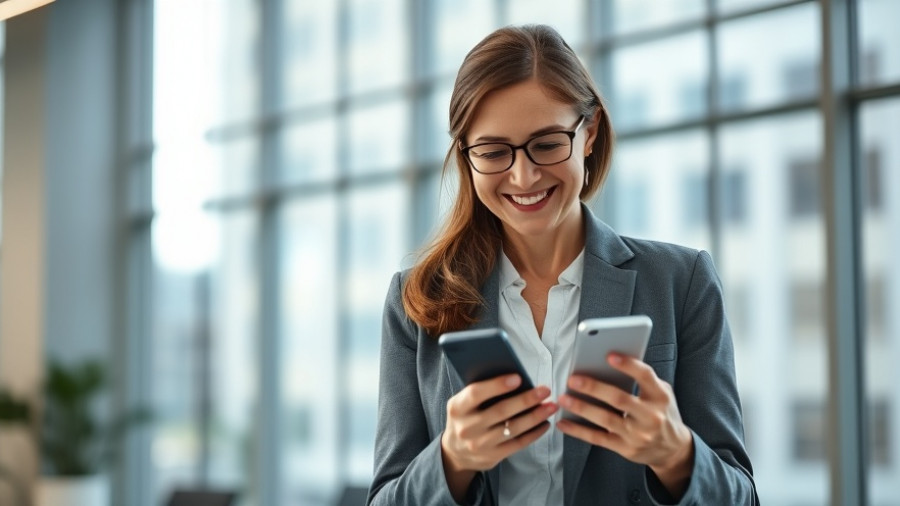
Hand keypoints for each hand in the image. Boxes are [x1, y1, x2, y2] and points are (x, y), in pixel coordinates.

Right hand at [442, 374, 557, 471]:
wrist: (456, 451)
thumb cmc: (466, 417)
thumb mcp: (464, 403)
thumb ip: (482, 393)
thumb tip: (515, 379)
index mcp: (457, 408)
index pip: (476, 393)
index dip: (497, 385)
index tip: (518, 378)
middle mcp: (466, 427)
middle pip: (500, 411)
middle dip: (526, 400)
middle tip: (545, 390)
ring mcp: (479, 445)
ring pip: (512, 428)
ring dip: (535, 416)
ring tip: (551, 406)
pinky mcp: (492, 457)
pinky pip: (518, 444)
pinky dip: (534, 433)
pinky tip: (545, 423)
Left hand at [556, 354, 693, 496]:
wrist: (674, 450)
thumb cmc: (662, 413)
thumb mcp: (662, 394)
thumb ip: (642, 380)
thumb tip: (608, 362)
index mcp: (660, 397)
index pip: (645, 377)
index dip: (628, 365)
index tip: (609, 355)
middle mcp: (651, 416)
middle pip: (619, 399)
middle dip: (594, 388)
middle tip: (573, 379)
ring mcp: (637, 435)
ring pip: (605, 419)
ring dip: (581, 408)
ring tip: (563, 398)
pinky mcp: (626, 449)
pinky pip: (598, 438)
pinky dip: (578, 431)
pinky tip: (563, 422)